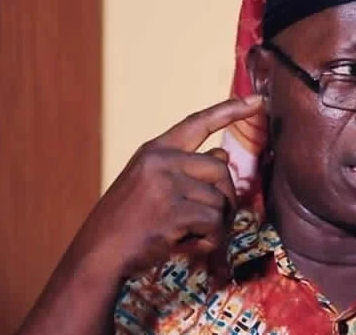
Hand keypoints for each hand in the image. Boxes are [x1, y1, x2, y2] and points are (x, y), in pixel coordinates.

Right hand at [70, 96, 262, 278]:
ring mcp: (165, 184)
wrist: (97, 255)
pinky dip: (211, 240)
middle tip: (215, 220)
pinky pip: (214, 223)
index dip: (230, 110)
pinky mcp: (172, 211)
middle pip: (220, 168)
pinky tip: (190, 246)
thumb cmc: (128, 222)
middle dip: (226, 196)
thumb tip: (222, 153)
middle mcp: (160, 161)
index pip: (198, 122)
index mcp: (154, 151)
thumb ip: (185, 168)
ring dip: (215, 224)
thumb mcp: (151, 185)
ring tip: (192, 235)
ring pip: (219, 199)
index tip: (258, 100)